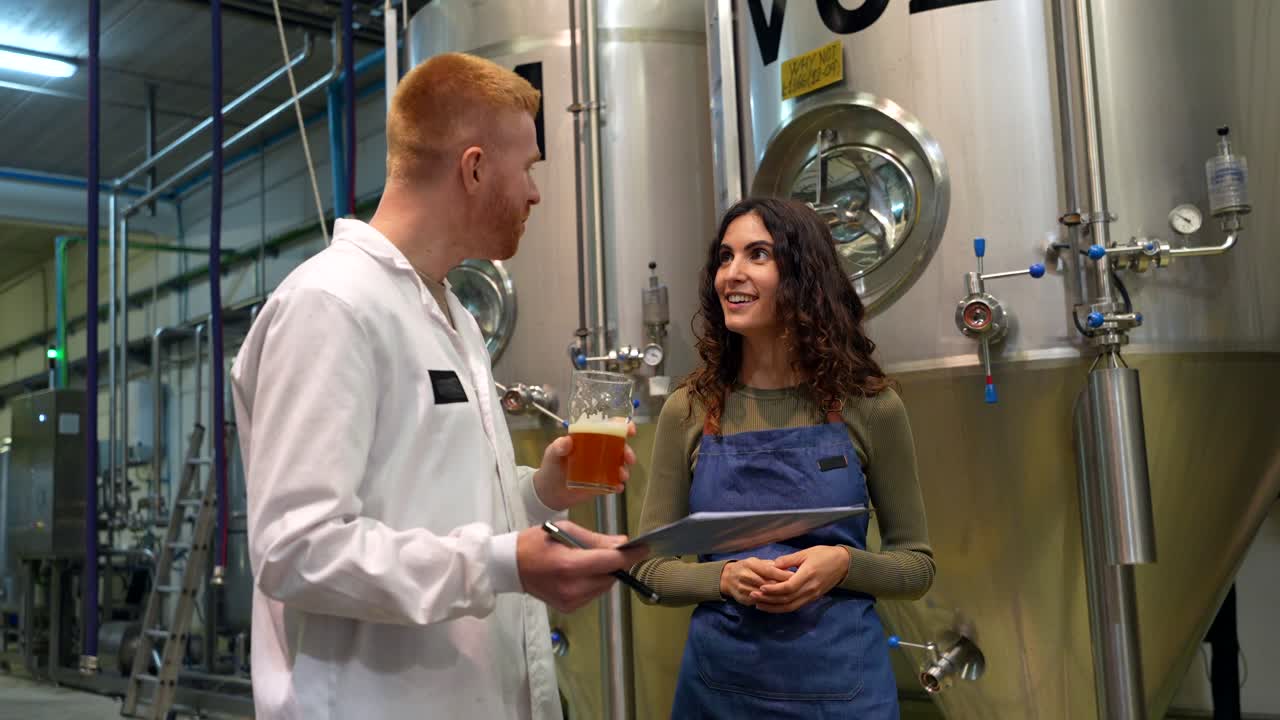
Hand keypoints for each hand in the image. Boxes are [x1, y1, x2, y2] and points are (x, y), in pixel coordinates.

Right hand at [516, 520, 647, 612]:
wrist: (510, 566)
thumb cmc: (536, 542)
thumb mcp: (564, 530)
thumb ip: (595, 539)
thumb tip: (622, 544)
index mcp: (569, 565)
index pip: (611, 562)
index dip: (631, 556)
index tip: (644, 548)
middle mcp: (572, 587)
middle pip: (610, 576)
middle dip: (613, 563)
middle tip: (605, 550)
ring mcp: (570, 601)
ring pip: (604, 587)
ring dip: (603, 574)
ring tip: (585, 562)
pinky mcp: (569, 608)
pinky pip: (593, 594)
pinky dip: (593, 583)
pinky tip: (578, 574)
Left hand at [532, 422, 637, 510]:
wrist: (549, 492)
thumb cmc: (551, 467)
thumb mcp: (552, 454)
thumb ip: (558, 447)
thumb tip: (567, 441)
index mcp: (588, 438)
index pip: (607, 427)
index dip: (621, 426)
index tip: (630, 430)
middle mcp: (597, 451)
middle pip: (618, 446)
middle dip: (627, 451)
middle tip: (629, 459)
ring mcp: (601, 467)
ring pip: (619, 465)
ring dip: (624, 469)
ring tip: (622, 476)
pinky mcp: (601, 483)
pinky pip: (614, 483)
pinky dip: (618, 485)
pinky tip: (617, 488)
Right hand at [718, 557, 792, 605]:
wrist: (727, 578)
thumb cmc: (746, 568)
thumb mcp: (756, 562)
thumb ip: (770, 565)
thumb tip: (787, 568)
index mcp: (750, 564)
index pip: (769, 570)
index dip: (782, 574)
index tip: (795, 576)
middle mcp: (745, 576)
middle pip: (767, 583)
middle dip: (782, 586)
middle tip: (796, 587)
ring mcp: (742, 589)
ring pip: (764, 595)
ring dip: (777, 596)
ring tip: (789, 595)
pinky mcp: (742, 599)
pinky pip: (759, 602)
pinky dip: (769, 602)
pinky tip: (778, 602)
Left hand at [749, 546, 849, 612]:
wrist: (844, 564)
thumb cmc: (824, 554)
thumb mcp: (805, 553)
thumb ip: (789, 560)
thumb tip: (772, 565)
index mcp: (807, 575)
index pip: (788, 587)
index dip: (773, 589)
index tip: (760, 588)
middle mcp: (810, 588)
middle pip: (787, 600)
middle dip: (769, 600)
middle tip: (753, 597)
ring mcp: (812, 595)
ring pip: (791, 606)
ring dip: (774, 607)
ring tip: (758, 605)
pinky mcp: (813, 598)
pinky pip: (796, 606)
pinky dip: (783, 608)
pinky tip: (772, 606)